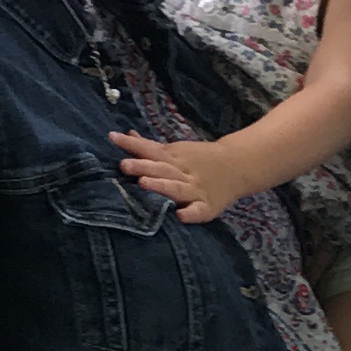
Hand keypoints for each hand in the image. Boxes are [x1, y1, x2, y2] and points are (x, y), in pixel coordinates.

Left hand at [112, 130, 241, 223]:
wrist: (238, 166)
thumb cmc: (199, 160)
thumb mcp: (175, 150)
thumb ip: (149, 146)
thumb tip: (126, 134)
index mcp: (174, 158)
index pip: (150, 149)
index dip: (132, 145)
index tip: (112, 138)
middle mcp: (183, 172)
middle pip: (161, 168)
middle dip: (143, 167)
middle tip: (124, 165)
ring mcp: (195, 190)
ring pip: (176, 188)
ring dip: (161, 186)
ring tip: (143, 185)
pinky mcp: (207, 207)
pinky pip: (198, 211)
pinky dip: (190, 214)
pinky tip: (179, 216)